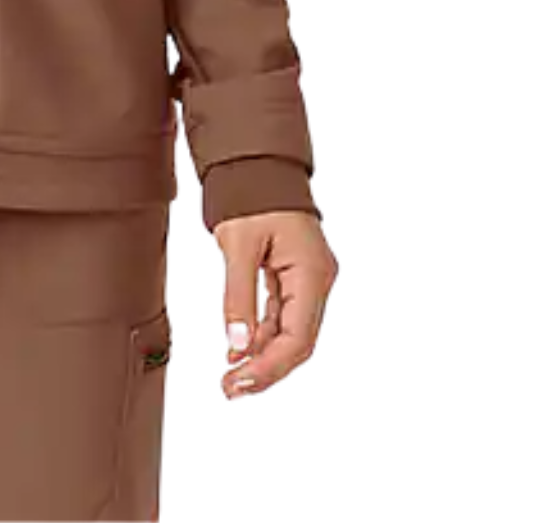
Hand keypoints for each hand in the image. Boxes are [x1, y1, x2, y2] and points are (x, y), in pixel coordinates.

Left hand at [215, 210, 336, 396]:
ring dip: (262, 354)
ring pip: (290, 330)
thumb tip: (237, 344)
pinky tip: (240, 348)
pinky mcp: (295, 274)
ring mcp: (308, 277)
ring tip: (230, 376)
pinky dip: (262, 333)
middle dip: (266, 367)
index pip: (298, 337)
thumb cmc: (251, 192)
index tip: (240, 382)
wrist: (257, 160)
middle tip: (231, 388)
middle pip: (298, 340)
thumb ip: (237, 296)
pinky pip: (282, 314)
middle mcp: (317, 279)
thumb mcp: (237, 243)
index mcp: (312, 272)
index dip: (270, 366)